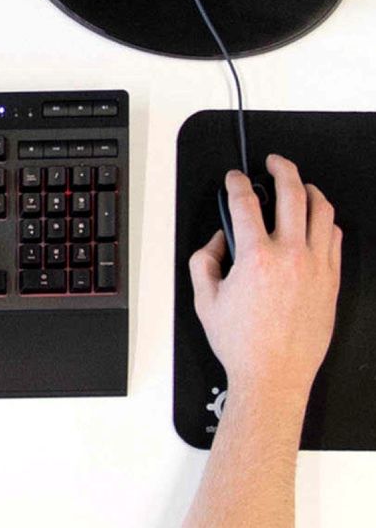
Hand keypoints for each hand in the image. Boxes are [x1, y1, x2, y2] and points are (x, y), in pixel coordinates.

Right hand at [189, 154, 341, 398]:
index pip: (245, 202)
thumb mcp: (204, 299)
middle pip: (292, 194)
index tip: (234, 178)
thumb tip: (217, 241)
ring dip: (310, 191)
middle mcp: (291, 257)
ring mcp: (317, 268)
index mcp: (256, 257)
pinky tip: (317, 221)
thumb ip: (205, 260)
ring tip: (302, 185)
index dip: (236, 182)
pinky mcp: (332, 283)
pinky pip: (335, 240)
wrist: (274, 376)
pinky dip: (326, 222)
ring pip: (322, 212)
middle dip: (281, 169)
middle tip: (274, 162)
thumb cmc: (242, 343)